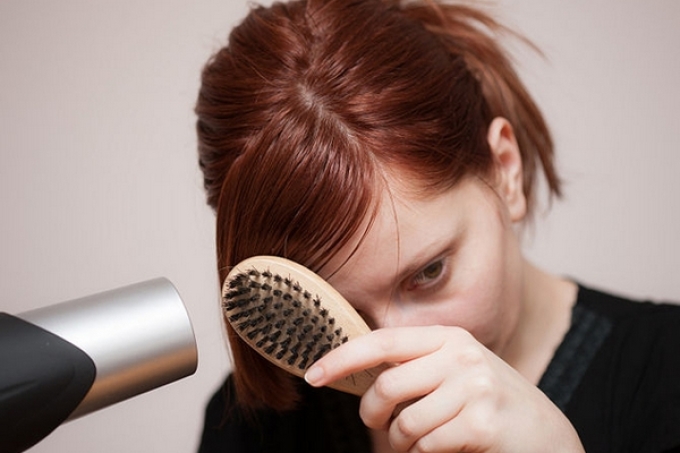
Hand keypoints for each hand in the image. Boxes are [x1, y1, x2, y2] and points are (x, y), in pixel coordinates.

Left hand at [305, 325, 583, 452]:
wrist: (547, 436)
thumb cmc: (489, 404)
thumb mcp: (455, 372)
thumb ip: (415, 367)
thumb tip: (354, 375)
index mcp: (449, 337)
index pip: (383, 341)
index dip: (342, 358)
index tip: (312, 375)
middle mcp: (461, 355)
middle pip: (386, 387)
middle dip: (371, 415)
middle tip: (378, 429)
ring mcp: (474, 387)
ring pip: (404, 424)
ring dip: (402, 444)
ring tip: (420, 444)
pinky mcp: (481, 422)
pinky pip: (427, 446)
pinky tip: (446, 450)